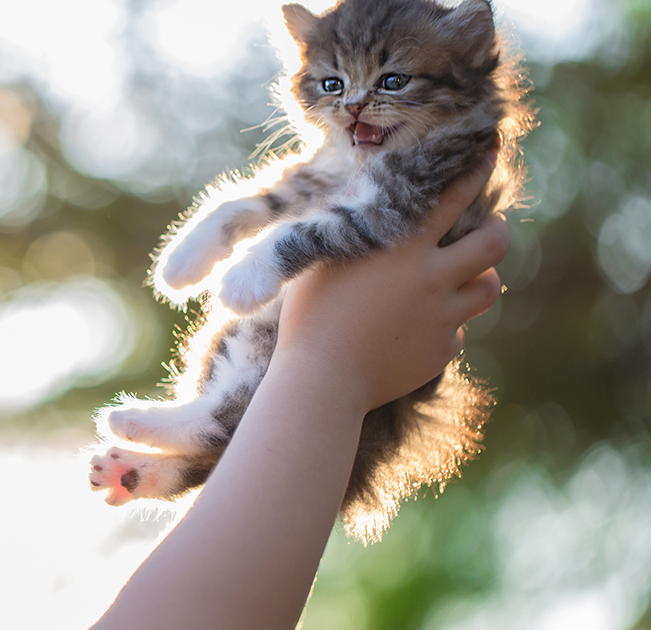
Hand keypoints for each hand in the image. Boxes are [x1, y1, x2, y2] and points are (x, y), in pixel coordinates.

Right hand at [275, 154, 508, 412]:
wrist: (322, 381)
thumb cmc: (309, 315)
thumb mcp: (321, 258)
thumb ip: (348, 228)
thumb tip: (359, 196)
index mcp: (403, 247)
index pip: (454, 196)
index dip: (476, 172)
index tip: (489, 156)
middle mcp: (432, 277)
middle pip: (494, 243)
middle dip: (496, 231)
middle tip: (485, 230)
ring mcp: (442, 317)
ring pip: (488, 289)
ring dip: (478, 279)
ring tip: (460, 279)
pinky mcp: (440, 352)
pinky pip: (456, 333)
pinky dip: (442, 328)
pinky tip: (414, 332)